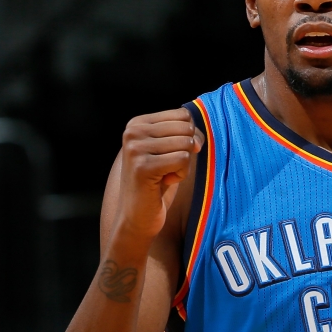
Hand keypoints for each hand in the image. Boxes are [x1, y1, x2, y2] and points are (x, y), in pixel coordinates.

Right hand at [113, 108, 202, 244]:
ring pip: (186, 144)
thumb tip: (199, 132)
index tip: (172, 155)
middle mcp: (133, 132)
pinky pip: (183, 160)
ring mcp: (135, 148)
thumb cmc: (157, 182)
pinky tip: (163, 183)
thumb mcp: (167, 150)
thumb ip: (182, 132)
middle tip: (168, 168)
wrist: (138, 216)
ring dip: (183, 165)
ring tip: (164, 175)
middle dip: (186, 151)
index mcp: (137, 123)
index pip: (183, 115)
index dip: (190, 136)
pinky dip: (180, 174)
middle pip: (186, 128)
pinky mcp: (143, 166)